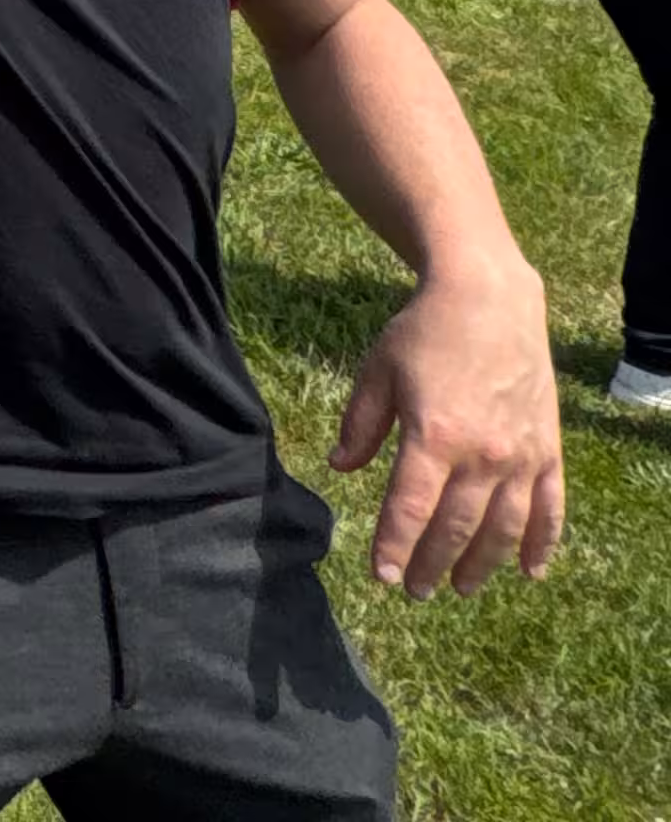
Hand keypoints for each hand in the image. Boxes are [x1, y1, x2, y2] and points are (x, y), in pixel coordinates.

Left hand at [331, 264, 563, 595]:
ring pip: (503, 527)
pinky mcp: (547, 450)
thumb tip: (341, 468)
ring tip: (461, 588)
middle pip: (456, 527)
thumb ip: (360, 424)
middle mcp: (483, 454)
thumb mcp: (378, 371)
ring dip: (482, 564)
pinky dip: (541, 543)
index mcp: (434, 436)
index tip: (382, 575)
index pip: (409, 507)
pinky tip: (529, 571)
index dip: (394, 545)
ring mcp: (521, 456)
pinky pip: (549, 509)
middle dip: (432, 563)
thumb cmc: (425, 332)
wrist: (490, 299)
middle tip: (415, 590)